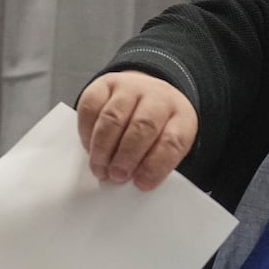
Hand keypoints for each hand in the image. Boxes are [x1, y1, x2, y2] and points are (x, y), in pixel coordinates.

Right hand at [76, 71, 197, 190]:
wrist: (149, 94)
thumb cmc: (158, 128)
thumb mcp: (168, 146)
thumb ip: (156, 163)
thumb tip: (136, 182)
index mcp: (181, 116)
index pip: (172, 142)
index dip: (155, 166)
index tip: (140, 184)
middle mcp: (158, 97)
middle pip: (142, 126)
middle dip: (126, 157)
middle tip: (117, 176)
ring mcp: (131, 87)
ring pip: (113, 117)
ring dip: (103, 148)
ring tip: (101, 168)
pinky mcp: (106, 84)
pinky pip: (91, 107)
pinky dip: (87, 132)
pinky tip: (90, 147)